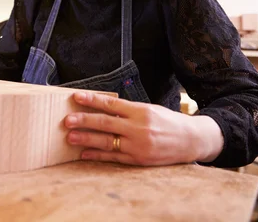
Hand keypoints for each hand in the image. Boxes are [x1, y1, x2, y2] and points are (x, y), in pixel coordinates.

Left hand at [64, 91, 223, 165]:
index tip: (75, 97)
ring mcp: (138, 145)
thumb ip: (128, 109)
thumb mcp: (150, 109)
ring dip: (86, 139)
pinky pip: (113, 157)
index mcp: (141, 111)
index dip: (92, 100)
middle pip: (106, 123)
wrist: (191, 140)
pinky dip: (97, 155)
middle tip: (67, 120)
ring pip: (107, 142)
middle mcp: (138, 128)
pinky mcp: (138, 160)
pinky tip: (84, 154)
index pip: (111, 104)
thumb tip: (101, 105)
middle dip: (84, 121)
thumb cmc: (168, 121)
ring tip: (70, 137)